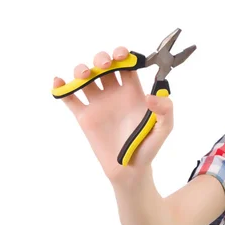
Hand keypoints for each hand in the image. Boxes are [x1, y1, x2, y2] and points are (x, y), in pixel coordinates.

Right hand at [53, 46, 173, 184]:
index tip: (121, 55)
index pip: (127, 65)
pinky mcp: (84, 117)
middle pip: (104, 65)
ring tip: (84, 75)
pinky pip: (70, 98)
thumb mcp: (165, 128)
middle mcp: (114, 93)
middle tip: (104, 64)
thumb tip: (151, 96)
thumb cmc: (149, 147)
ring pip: (86, 77)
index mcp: (133, 91)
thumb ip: (165, 110)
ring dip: (81, 69)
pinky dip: (61, 88)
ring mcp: (98, 104)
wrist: (130, 169)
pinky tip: (59, 82)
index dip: (123, 55)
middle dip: (102, 58)